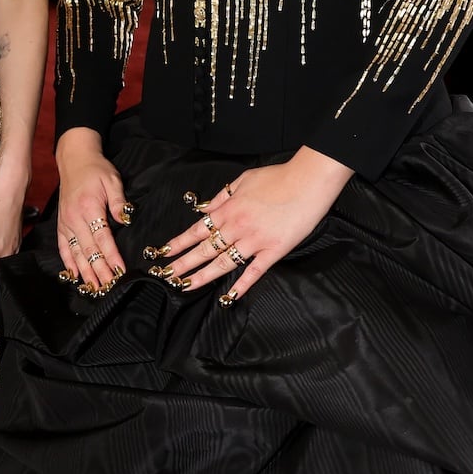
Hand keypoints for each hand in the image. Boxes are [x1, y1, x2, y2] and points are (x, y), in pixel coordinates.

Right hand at [53, 127, 129, 291]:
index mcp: (89, 208)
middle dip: (100, 271)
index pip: (103, 238)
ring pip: (76, 253)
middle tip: (108, 288)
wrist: (74, 160)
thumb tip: (124, 219)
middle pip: (89, 251)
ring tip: (94, 288)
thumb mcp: (112, 180)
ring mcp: (66, 223)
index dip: (112, 257)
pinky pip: (64, 247)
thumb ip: (118, 201)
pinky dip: (69, 262)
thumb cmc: (96, 170)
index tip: (120, 271)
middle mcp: (75, 219)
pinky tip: (74, 275)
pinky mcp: (62, 225)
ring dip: (85, 272)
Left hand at [153, 148, 352, 301]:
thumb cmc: (278, 177)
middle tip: (166, 276)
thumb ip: (221, 197)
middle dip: (183, 264)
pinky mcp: (274, 250)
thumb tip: (205, 209)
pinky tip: (229, 296)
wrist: (309, 180)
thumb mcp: (242, 180)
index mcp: (228, 209)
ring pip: (223, 263)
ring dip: (202, 276)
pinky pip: (254, 272)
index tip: (163, 254)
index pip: (196, 230)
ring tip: (186, 286)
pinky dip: (242, 285)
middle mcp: (237, 226)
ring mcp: (255, 240)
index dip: (179, 244)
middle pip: (204, 249)